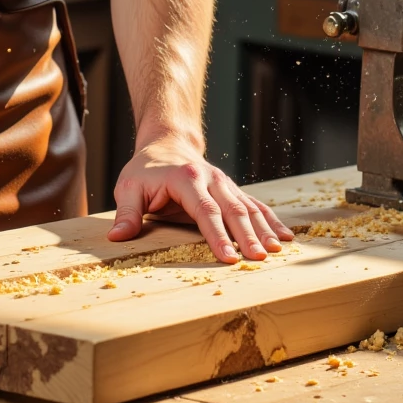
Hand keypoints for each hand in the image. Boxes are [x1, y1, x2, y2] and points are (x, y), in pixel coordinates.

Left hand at [109, 132, 292, 263]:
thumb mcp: (128, 186)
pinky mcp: (232, 190)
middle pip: (233, 210)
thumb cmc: (145, 170)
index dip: (217, 235)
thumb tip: (117, 237)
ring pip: (248, 207)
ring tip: (277, 251)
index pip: (205, 211)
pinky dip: (271, 220)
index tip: (228, 257)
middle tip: (258, 259)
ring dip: (264, 229)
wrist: (167, 143)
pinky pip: (255, 204)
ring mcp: (225, 183)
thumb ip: (127, 212)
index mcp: (186, 179)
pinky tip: (285, 236)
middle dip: (247, 236)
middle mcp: (211, 179)